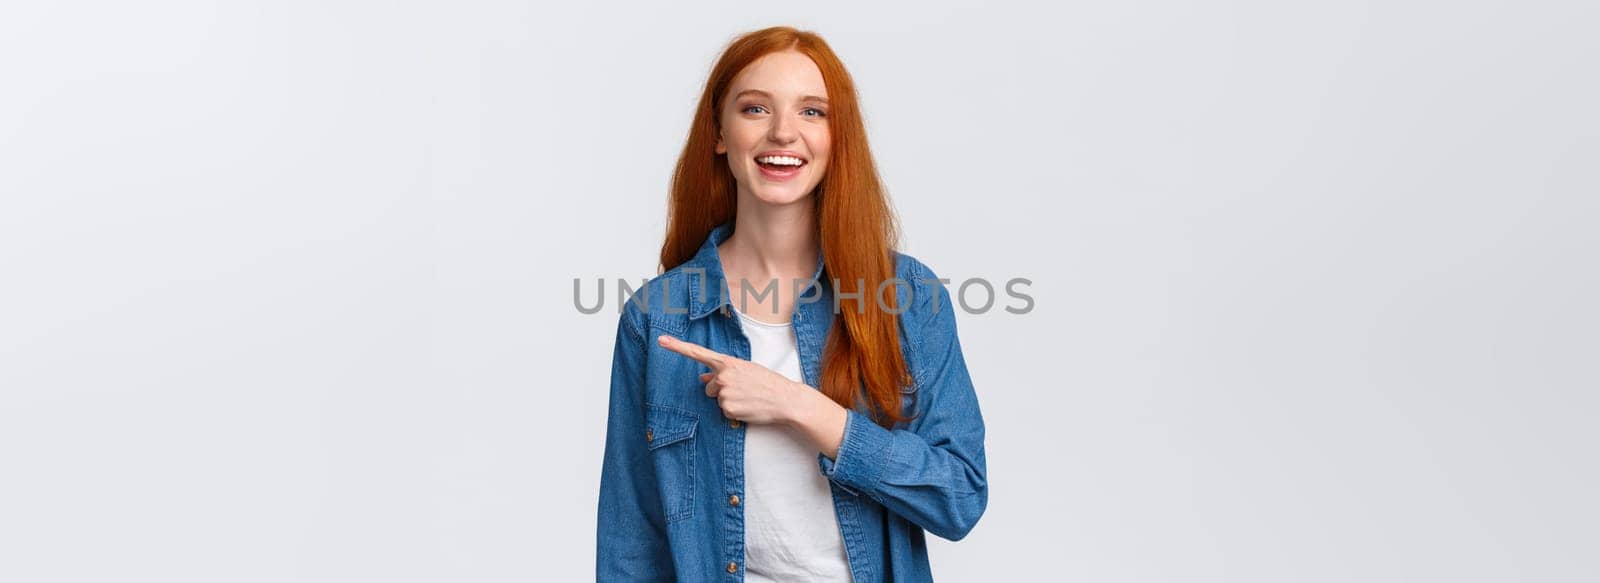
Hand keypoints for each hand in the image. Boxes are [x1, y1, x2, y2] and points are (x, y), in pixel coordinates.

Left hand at [657, 334, 804, 424]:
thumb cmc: (768, 383)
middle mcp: (723, 375)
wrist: (785, 399)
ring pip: (718, 400)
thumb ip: (722, 372)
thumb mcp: (746, 371)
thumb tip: (702, 378)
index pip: (698, 353)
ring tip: (749, 398)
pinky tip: (749, 407)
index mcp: (728, 362)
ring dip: (730, 401)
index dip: (677, 346)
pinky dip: (735, 412)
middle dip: (721, 391)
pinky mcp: (727, 408)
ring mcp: (724, 392)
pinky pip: (724, 412)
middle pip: (710, 388)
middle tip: (744, 390)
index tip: (661, 341)